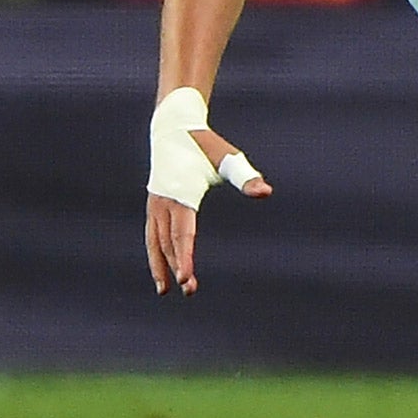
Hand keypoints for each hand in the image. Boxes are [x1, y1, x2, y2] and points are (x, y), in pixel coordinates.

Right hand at [145, 124, 270, 296]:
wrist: (174, 127)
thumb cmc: (205, 145)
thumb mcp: (227, 159)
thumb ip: (246, 178)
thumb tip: (266, 192)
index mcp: (181, 195)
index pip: (182, 234)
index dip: (184, 258)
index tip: (187, 279)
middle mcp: (163, 202)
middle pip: (168, 243)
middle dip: (177, 267)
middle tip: (190, 290)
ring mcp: (155, 203)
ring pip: (155, 241)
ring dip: (161, 265)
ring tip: (164, 290)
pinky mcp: (153, 203)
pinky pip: (152, 233)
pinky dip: (155, 251)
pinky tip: (161, 266)